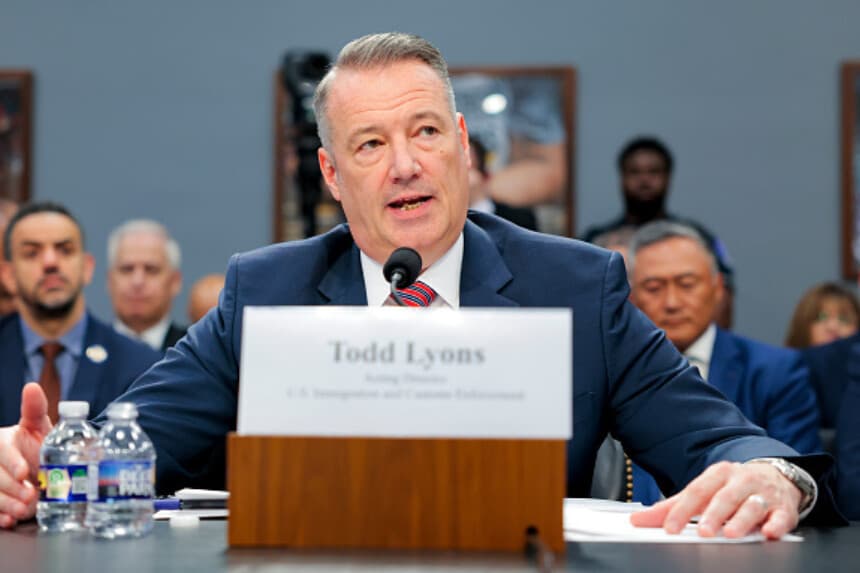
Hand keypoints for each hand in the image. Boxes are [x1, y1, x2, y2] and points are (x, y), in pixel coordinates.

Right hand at [0, 383, 53, 527]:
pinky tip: (9, 520)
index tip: (25, 472)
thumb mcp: (38, 427)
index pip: (0, 450)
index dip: (11, 462)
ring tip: (23, 510)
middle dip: (12, 488)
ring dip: (5, 504)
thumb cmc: (38, 445)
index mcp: (0, 442)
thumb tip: (31, 387)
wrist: (40, 470)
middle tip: (30, 495)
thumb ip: (34, 409)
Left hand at [629, 460, 801, 538]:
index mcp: (717, 474)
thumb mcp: (704, 491)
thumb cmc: (733, 487)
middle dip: (713, 514)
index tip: (669, 527)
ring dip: (741, 520)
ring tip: (730, 534)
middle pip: (724, 497)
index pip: (696, 491)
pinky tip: (769, 532)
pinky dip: (776, 524)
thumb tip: (639, 520)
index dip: (682, 510)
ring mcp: (763, 493)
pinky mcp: (784, 508)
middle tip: (702, 531)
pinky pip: (782, 516)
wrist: (778, 476)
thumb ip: (673, 506)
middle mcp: (740, 480)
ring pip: (752, 505)